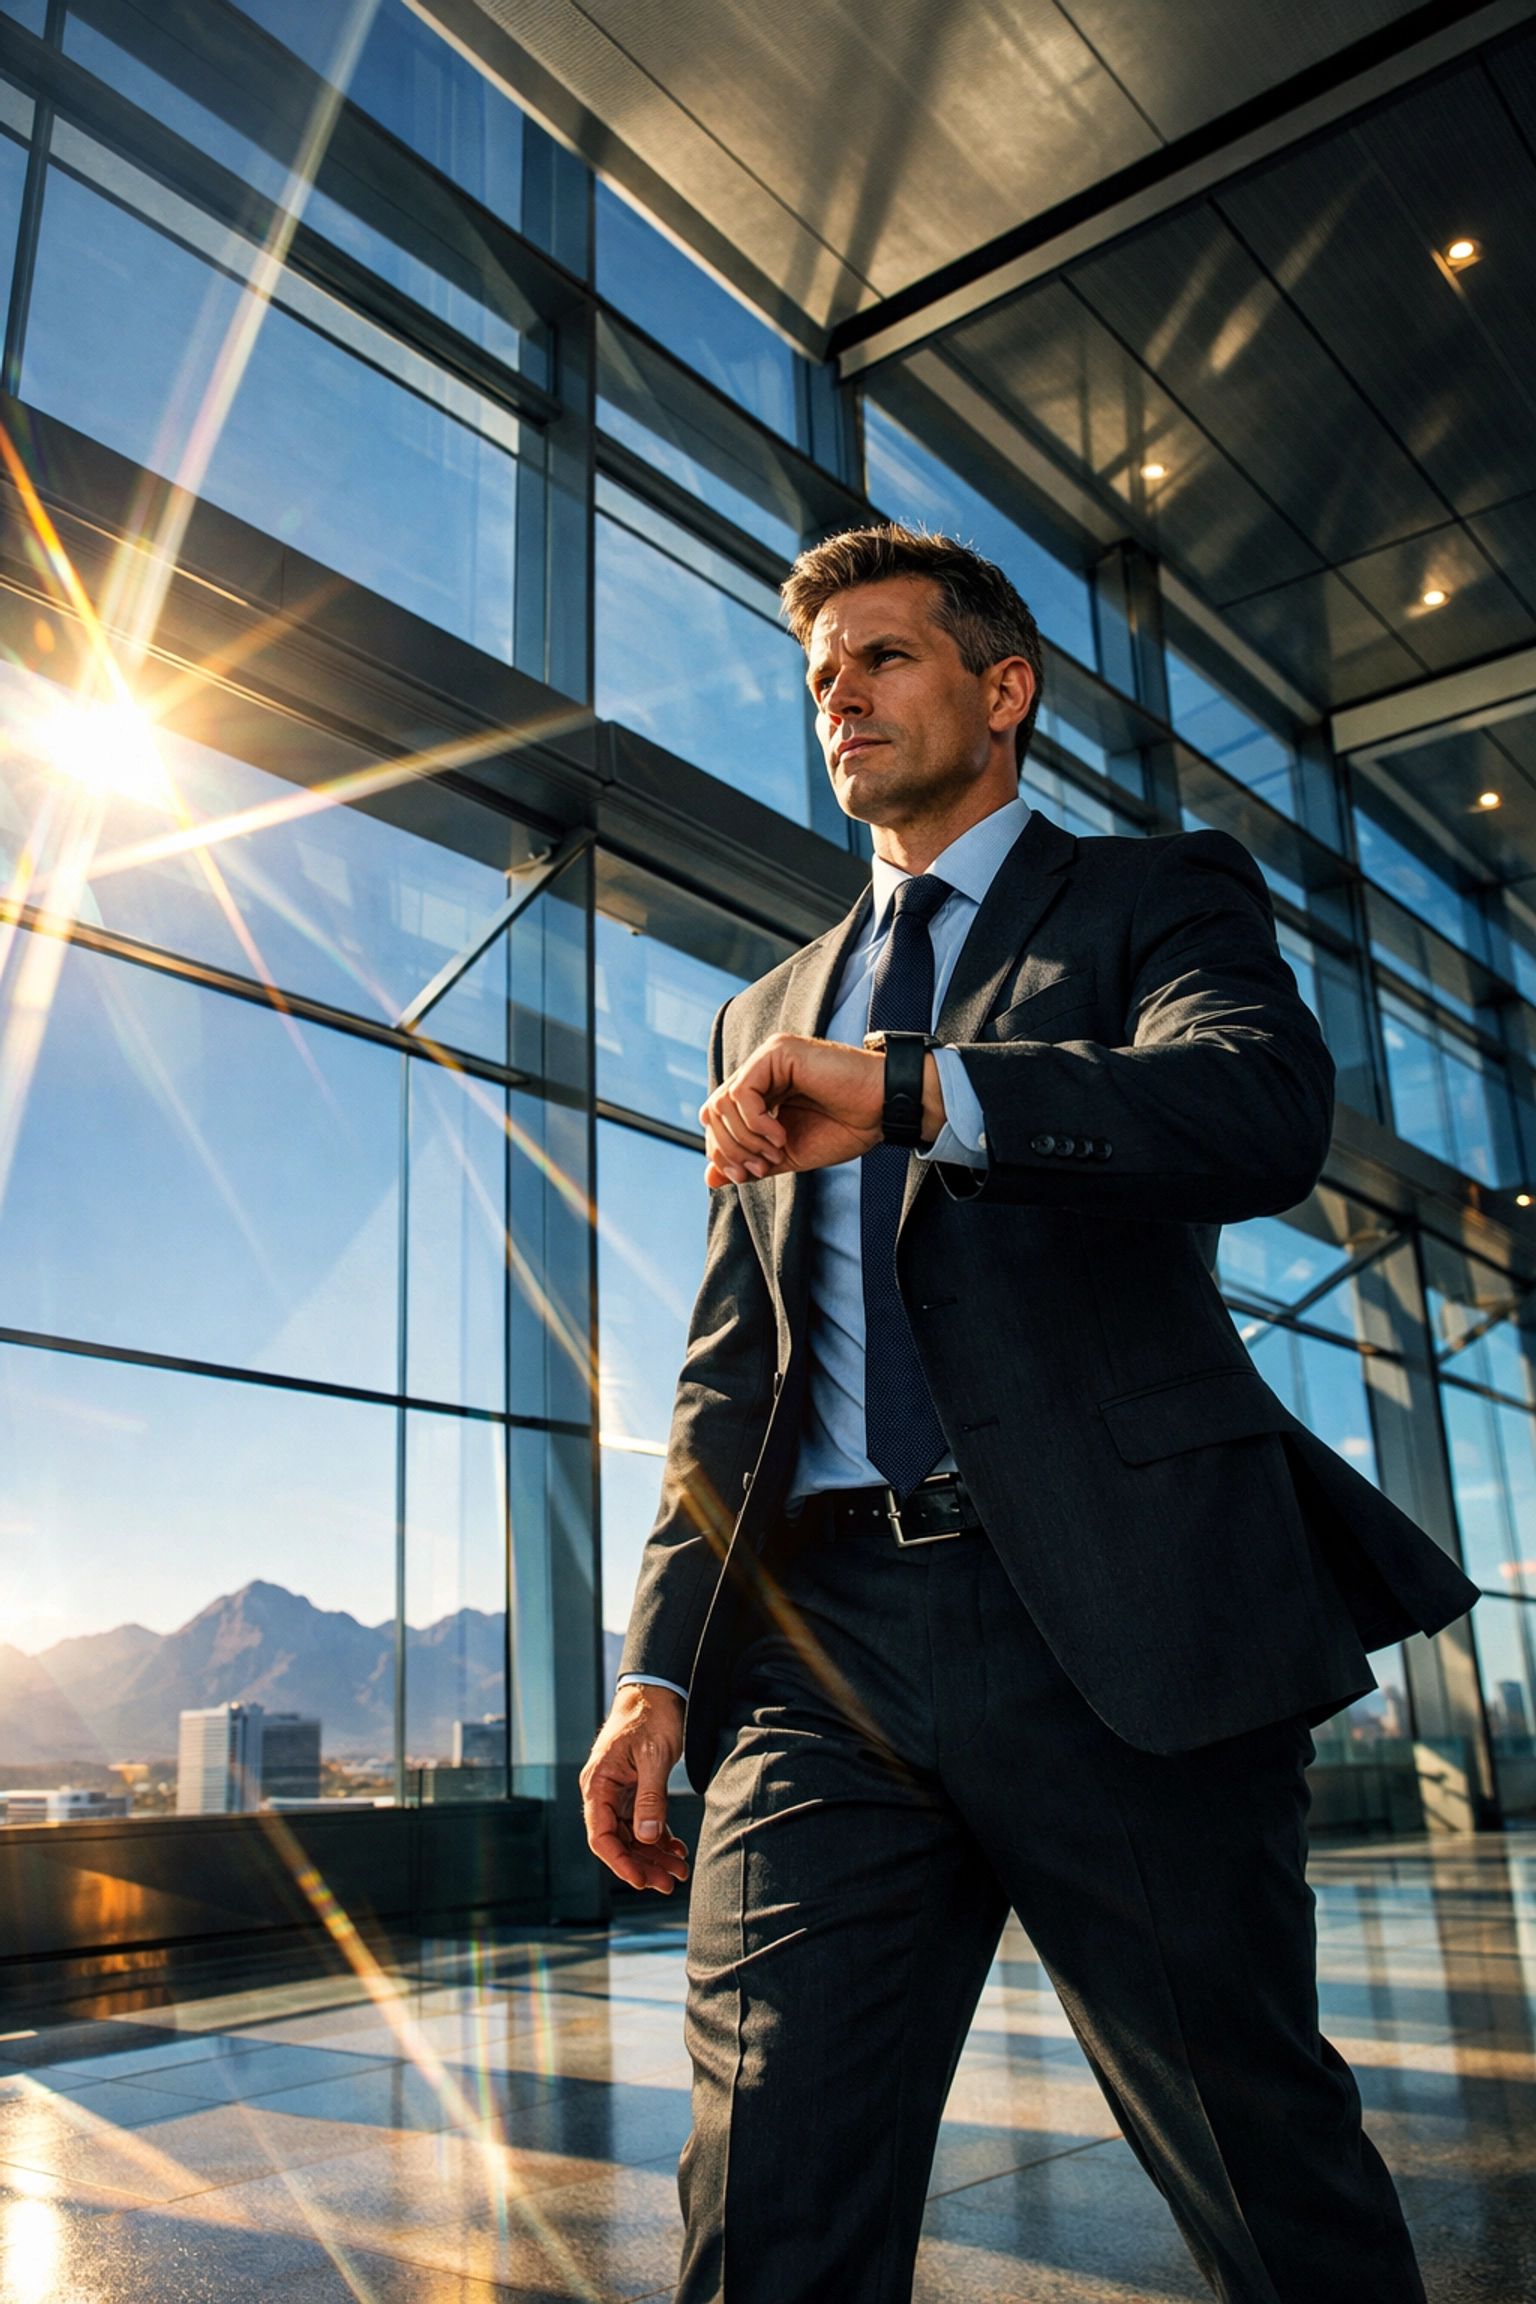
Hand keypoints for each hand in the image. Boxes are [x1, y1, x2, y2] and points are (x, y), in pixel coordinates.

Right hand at [580, 1684, 688, 1892]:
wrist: (659, 1690)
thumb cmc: (651, 1715)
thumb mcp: (653, 1757)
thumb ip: (650, 1798)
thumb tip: (647, 1837)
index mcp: (598, 1783)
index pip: (601, 1835)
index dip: (620, 1862)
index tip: (642, 1880)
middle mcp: (604, 1791)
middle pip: (618, 1840)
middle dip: (643, 1864)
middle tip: (669, 1882)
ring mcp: (620, 1792)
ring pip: (633, 1835)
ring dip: (654, 1855)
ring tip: (679, 1871)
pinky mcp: (636, 1789)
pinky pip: (644, 1822)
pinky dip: (659, 1838)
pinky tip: (677, 1849)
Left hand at [700, 1034, 944, 1186]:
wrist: (882, 1112)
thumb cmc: (844, 1128)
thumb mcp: (787, 1154)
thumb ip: (748, 1161)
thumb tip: (709, 1177)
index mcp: (760, 1092)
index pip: (717, 1120)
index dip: (725, 1153)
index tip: (751, 1175)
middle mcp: (759, 1071)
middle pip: (713, 1112)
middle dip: (731, 1149)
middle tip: (762, 1166)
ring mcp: (767, 1058)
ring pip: (722, 1102)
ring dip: (745, 1138)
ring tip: (776, 1150)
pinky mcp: (778, 1053)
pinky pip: (742, 1091)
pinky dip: (755, 1122)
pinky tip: (780, 1135)